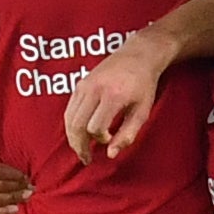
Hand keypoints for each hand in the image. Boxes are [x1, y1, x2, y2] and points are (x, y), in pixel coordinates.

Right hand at [64, 36, 167, 164]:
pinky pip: (69, 109)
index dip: (100, 139)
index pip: (95, 127)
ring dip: (73, 137)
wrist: (138, 55)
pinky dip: (72, 124)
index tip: (109, 139)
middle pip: (76, 124)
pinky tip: (81, 133)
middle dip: (79, 145)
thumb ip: (128, 134)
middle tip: (86, 158)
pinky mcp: (80, 84)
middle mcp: (95, 89)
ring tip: (82, 149)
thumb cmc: (143, 85)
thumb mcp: (143, 111)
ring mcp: (84, 85)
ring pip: (69, 118)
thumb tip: (110, 154)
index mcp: (113, 95)